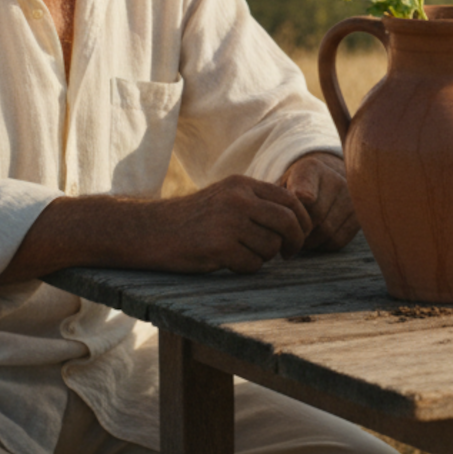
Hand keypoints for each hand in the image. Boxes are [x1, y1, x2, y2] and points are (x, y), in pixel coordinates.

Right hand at [147, 175, 311, 273]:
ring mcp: (229, 223)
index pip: (289, 199)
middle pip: (288, 222)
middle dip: (295, 241)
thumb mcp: (225, 197)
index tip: (300, 235)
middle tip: (289, 253)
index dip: (302, 220)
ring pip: (271, 246)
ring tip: (243, 254)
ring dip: (263, 256)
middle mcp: (238, 200)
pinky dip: (245, 268)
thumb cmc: (191, 219)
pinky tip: (228, 262)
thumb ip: (255, 202)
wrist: (150, 230)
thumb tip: (295, 217)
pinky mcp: (220, 247)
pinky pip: (252, 264)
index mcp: (242, 185)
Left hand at [283, 152, 357, 253]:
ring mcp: (351, 198)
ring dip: (310, 241)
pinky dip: (323, 245)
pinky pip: (338, 240)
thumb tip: (274, 225)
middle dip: (298, 231)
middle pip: (314, 218)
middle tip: (287, 236)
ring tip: (299, 238)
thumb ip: (276, 199)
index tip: (288, 217)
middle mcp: (336, 179)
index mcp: (310, 168)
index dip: (298, 207)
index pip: (305, 194)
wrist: (326, 181)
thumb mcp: (282, 184)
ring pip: (327, 232)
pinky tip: (315, 239)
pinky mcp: (359, 216)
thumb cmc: (295, 188)